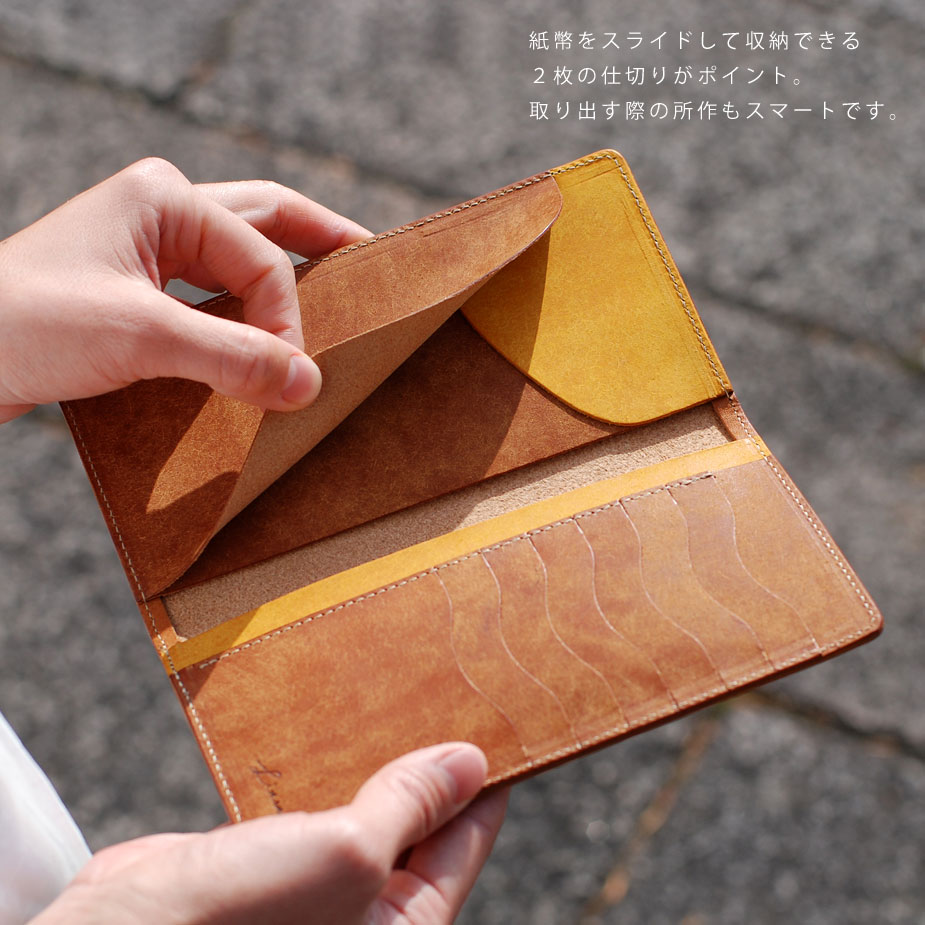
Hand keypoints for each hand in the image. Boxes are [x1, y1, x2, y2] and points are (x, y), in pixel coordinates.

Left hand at [0, 157, 370, 422]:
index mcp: (166, 198)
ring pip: (242, 258)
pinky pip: (212, 297)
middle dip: (321, 245)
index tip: (294, 378)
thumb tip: (308, 383)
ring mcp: (148, 250)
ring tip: (332, 301)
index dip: (288, 319)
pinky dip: (246, 318)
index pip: (263, 257)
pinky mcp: (136, 292)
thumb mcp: (141, 336)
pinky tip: (265, 340)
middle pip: (268, 222)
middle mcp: (162, 213)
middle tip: (371, 269)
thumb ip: (232, 357)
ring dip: (284, 283)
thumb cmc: (24, 324)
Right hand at [31, 743, 507, 923]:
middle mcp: (364, 910)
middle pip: (418, 827)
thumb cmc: (239, 919)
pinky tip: (338, 730)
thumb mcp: (348, 854)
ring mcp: (317, 883)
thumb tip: (471, 764)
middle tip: (448, 703)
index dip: (482, 788)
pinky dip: (330, 769)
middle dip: (430, 770)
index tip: (499, 732)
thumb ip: (410, 807)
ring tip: (399, 704)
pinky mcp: (273, 857)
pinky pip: (320, 805)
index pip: (462, 847)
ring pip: (367, 810)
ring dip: (378, 763)